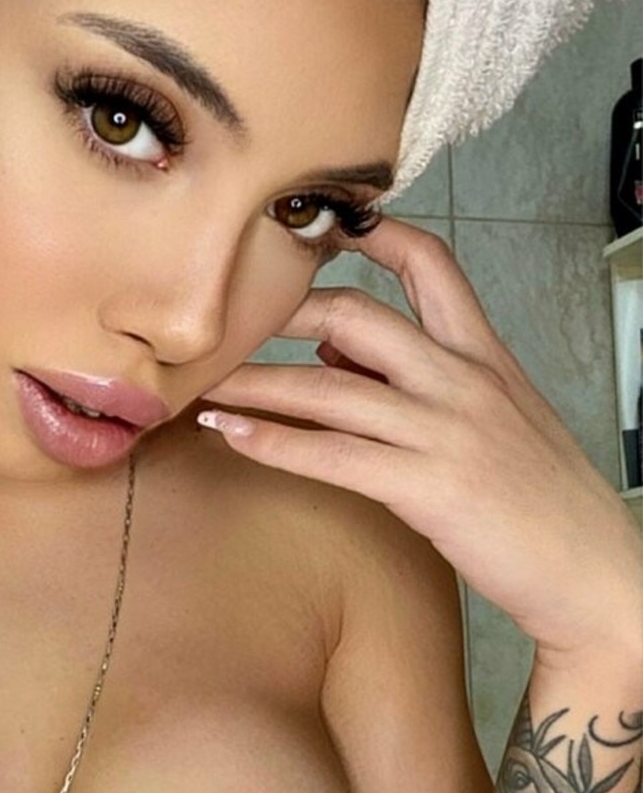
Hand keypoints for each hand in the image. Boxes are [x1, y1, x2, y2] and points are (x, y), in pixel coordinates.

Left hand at [197, 217, 641, 662]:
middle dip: (284, 313)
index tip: (322, 222)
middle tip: (228, 322)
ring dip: (255, 384)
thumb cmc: (538, 498)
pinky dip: (274, 443)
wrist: (592, 571)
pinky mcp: (429, 488)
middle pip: (357, 316)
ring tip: (200, 384)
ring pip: (328, 388)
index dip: (375, 236)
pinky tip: (232, 436)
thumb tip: (335, 351)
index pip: (431, 266)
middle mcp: (463, 381)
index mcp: (484, 356)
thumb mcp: (494, 417)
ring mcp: (445, 432)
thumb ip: (422, 377)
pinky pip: (332, 455)